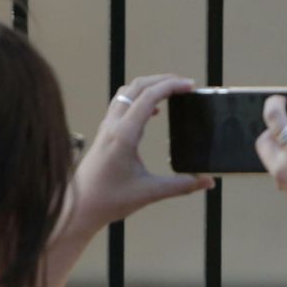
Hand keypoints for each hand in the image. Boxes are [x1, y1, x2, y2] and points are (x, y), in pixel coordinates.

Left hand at [71, 75, 213, 230]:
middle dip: (163, 80)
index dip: (171, 86)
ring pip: (127, 92)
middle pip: (137, 86)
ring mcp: (107, 127)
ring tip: (171, 91)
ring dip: (150, 85)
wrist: (78, 207)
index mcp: (124, 134)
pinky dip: (140, 98)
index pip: (149, 96)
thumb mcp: (149, 192)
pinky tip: (154, 111)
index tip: (190, 86)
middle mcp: (113, 125)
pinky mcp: (105, 133)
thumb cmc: (108, 200)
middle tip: (185, 84)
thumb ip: (181, 185)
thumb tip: (207, 181)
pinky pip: (122, 104)